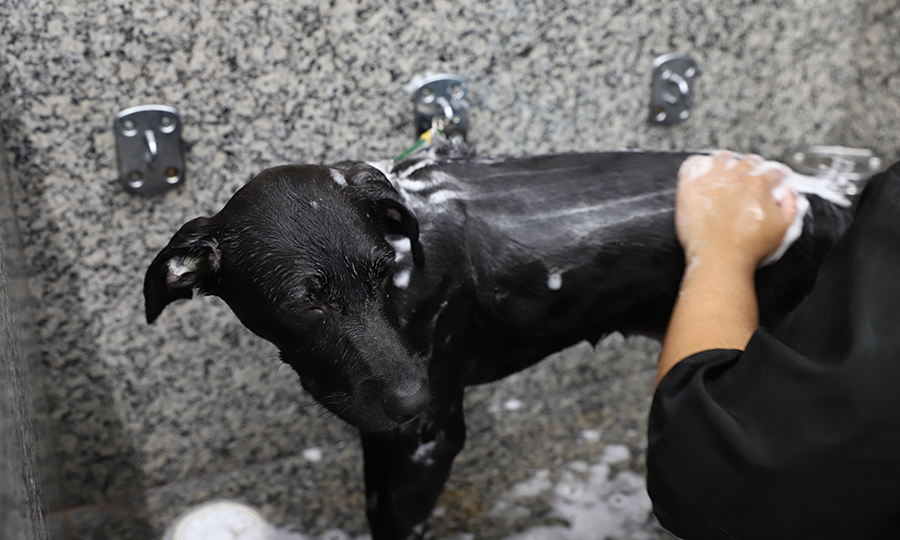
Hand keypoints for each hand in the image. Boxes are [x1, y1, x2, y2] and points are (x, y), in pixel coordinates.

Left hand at [676, 152, 797, 270]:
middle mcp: (735, 178)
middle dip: (755, 167)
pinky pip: (694, 165)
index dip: (779, 175)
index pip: (774, 171)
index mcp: (759, 186)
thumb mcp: (784, 229)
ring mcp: (711, 181)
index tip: (777, 178)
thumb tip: (789, 193)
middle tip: (753, 174)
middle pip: (749, 162)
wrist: (719, 258)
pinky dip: (700, 164)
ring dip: (728, 162)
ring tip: (727, 168)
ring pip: (722, 158)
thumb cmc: (749, 248)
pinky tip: (702, 168)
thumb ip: (791, 206)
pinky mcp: (690, 188)